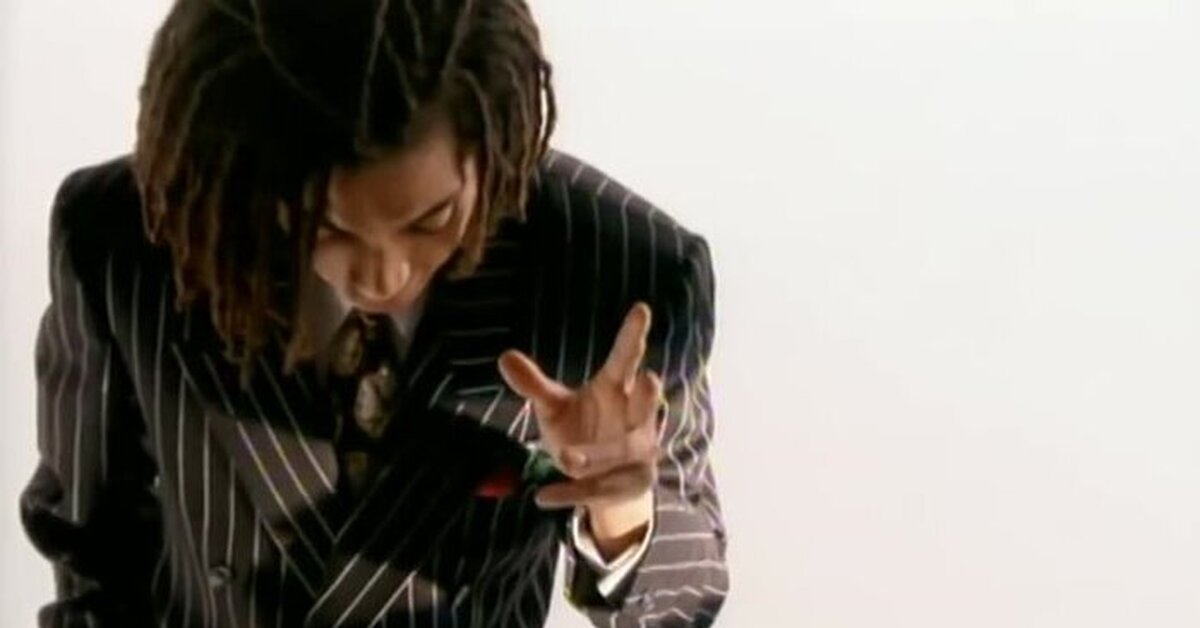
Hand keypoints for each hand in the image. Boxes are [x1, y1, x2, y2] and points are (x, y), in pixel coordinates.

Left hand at [497, 302, 664, 510]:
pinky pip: (600, 489)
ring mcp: (638, 453)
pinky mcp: (630, 484)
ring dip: (597, 454)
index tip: (641, 308)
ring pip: (622, 451)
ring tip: (565, 458)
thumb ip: (534, 386)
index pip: (625, 359)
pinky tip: (541, 497)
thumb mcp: (556, 407)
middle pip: (646, 403)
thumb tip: (504, 356)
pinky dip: (570, 493)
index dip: (633, 336)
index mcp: (616, 390)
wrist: (607, 481)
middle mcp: (635, 418)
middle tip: (649, 377)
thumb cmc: (585, 428)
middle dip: (647, 394)